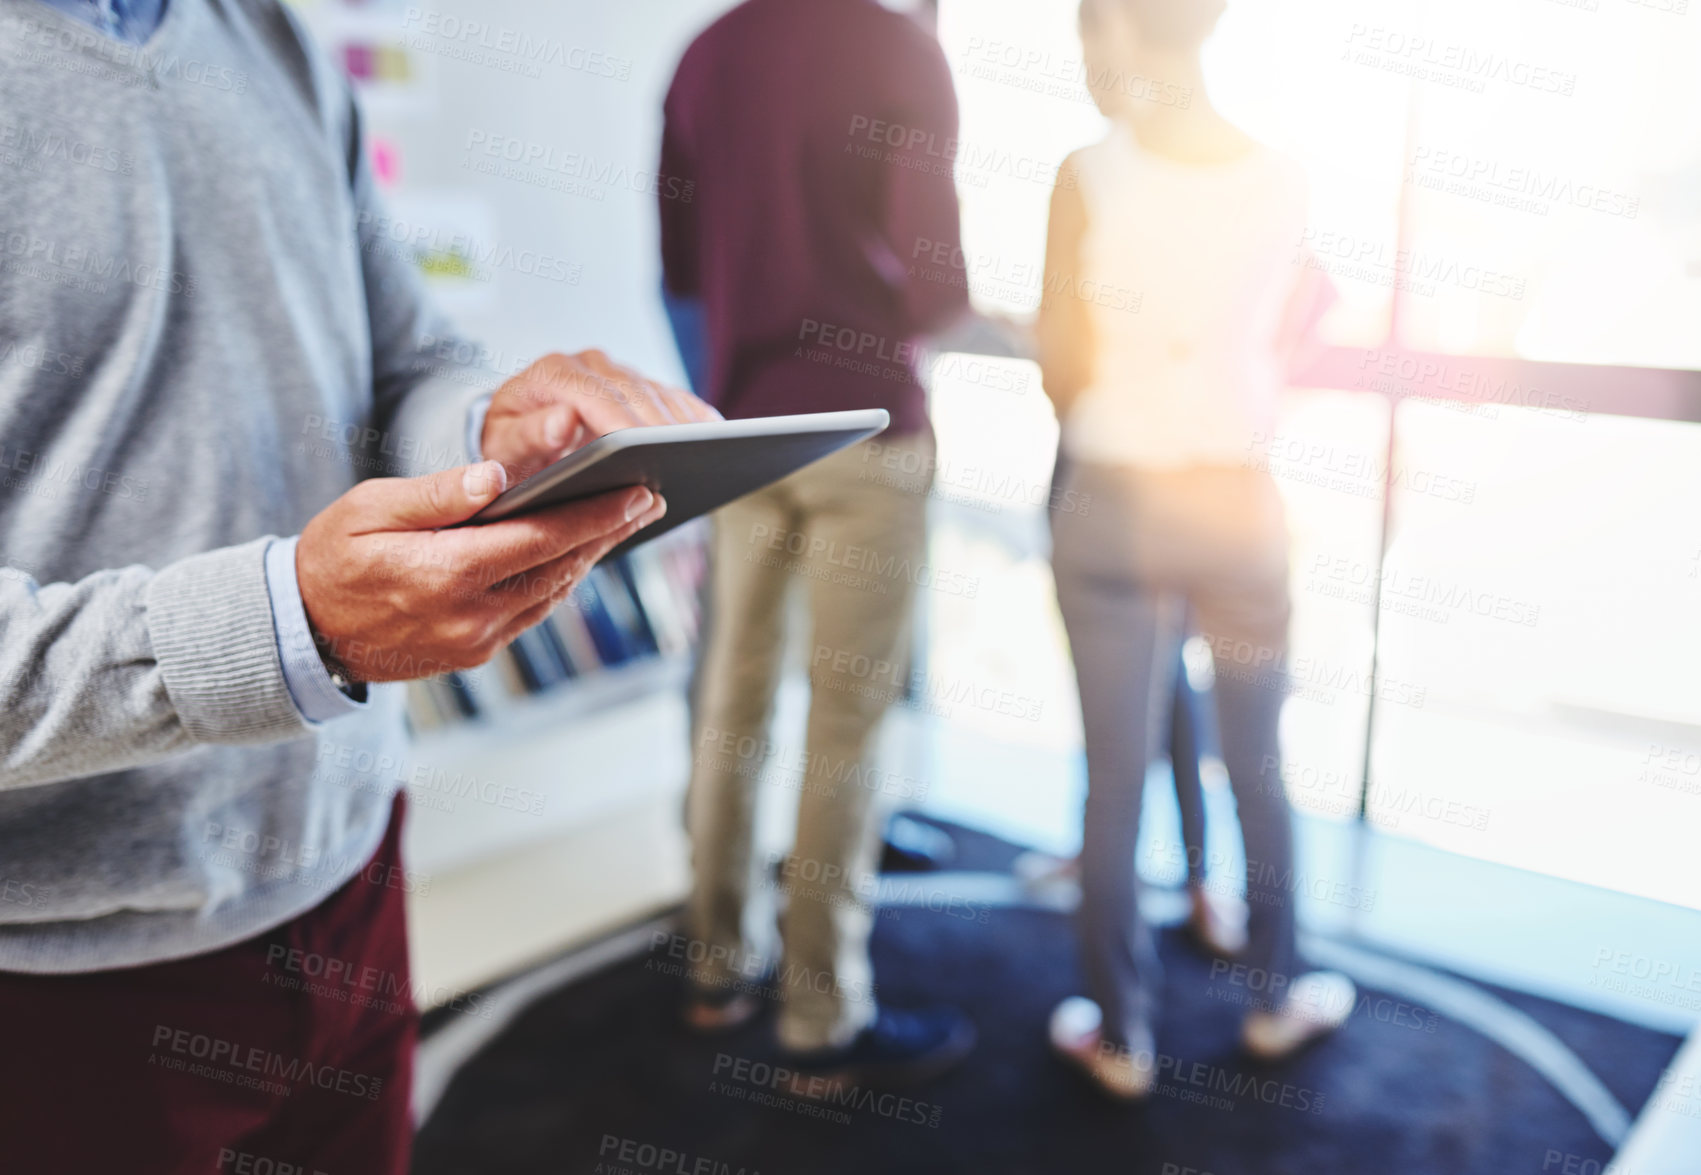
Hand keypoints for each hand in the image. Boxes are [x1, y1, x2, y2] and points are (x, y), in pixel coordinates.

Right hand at [297, 460, 666, 681]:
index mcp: (443, 574)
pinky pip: (532, 611)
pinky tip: (579, 550)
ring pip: (552, 592)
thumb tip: (493, 476)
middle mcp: (468, 616)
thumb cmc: (331, 557)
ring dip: (591, 555)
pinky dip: (560, 578)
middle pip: (559, 568)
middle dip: (608, 531)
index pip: (539, 539)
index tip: (637, 491)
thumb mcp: (366, 509)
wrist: (302, 632)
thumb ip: (435, 494)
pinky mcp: (475, 653)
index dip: (595, 515)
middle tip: (649, 495)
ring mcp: (475, 641)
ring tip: (626, 517)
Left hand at [480, 349, 719, 483]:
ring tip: (708, 450)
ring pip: (656, 392)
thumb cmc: (508, 446)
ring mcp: (615, 372)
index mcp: (552, 373)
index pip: (593, 394)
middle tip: (685, 456)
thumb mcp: (504, 447)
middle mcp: (587, 364)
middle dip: (658, 425)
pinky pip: (670, 396)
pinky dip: (692, 415)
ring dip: (682, 421)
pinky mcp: (636, 385)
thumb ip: (528, 435)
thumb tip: (562, 420)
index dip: (620, 421)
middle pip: (632, 392)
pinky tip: (714, 434)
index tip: (642, 447)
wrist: (515, 433)